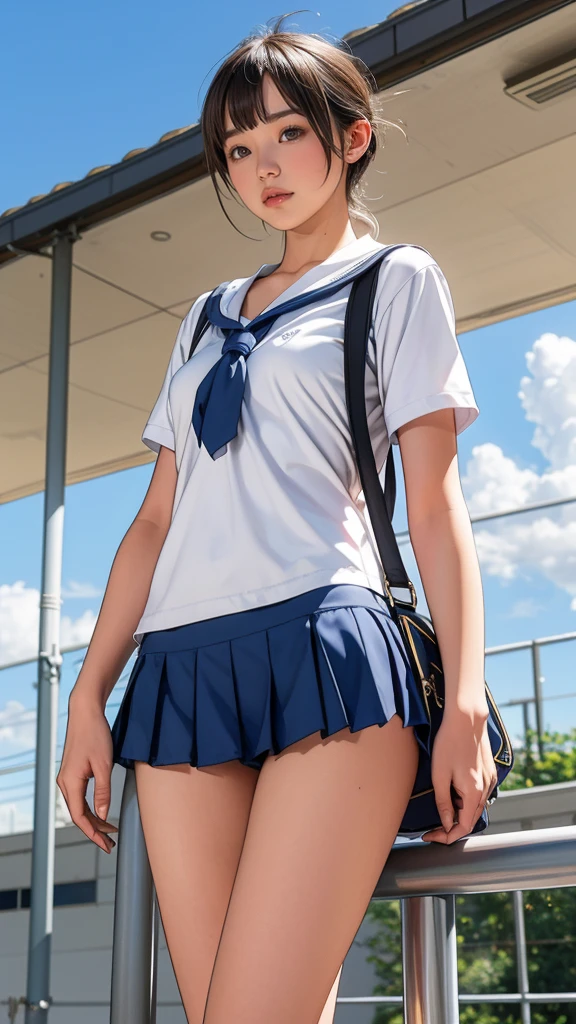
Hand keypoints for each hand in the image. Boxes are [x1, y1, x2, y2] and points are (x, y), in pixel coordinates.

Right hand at [56, 695, 118, 853]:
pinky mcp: (72, 772)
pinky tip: (102, 811)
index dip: (93, 834)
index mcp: (70, 783)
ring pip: (79, 807)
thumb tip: (102, 815)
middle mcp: (65, 783)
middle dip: (95, 830)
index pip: (79, 818)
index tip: (106, 845)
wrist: (86, 713)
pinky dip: (91, 807)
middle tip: (111, 842)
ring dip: (94, 819)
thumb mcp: (104, 765)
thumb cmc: (95, 735)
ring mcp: (67, 778)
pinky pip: (80, 796)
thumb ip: (103, 792)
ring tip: (110, 830)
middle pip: (78, 815)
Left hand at [421, 703, 496, 843]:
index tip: (430, 836)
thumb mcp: (439, 776)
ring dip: (458, 813)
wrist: (466, 719)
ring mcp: (490, 780)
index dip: (446, 836)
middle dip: (451, 827)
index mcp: (474, 793)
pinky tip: (453, 793)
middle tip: (432, 828)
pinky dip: (465, 801)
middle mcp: (486, 789)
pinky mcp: (488, 772)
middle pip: (470, 820)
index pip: (463, 827)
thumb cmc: (449, 744)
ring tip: (440, 810)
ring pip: (474, 808)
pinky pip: (478, 795)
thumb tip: (446, 823)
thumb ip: (443, 803)